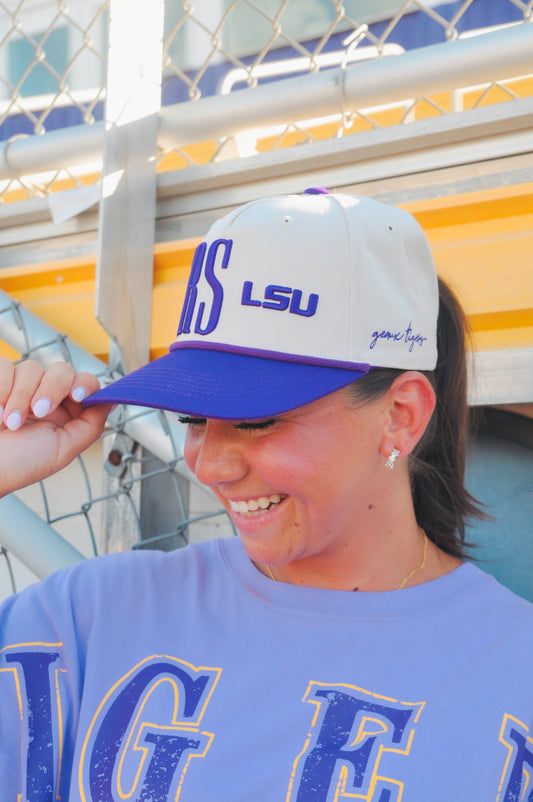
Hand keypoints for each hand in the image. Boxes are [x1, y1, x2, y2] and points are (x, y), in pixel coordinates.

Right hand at [0, 358, 110, 496]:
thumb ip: (91, 425)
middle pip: (61, 370)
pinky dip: (1, 387)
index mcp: (66, 411)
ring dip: (20, 396)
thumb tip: (112, 401)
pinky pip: (4, 365)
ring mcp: (19, 386)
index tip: (78, 396)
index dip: (85, 384)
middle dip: (52, 388)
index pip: (85, 383)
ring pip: (31, 367)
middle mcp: (44, 395)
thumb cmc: (21, 464)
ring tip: (10, 423)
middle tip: (39, 411)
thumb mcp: (64, 449)